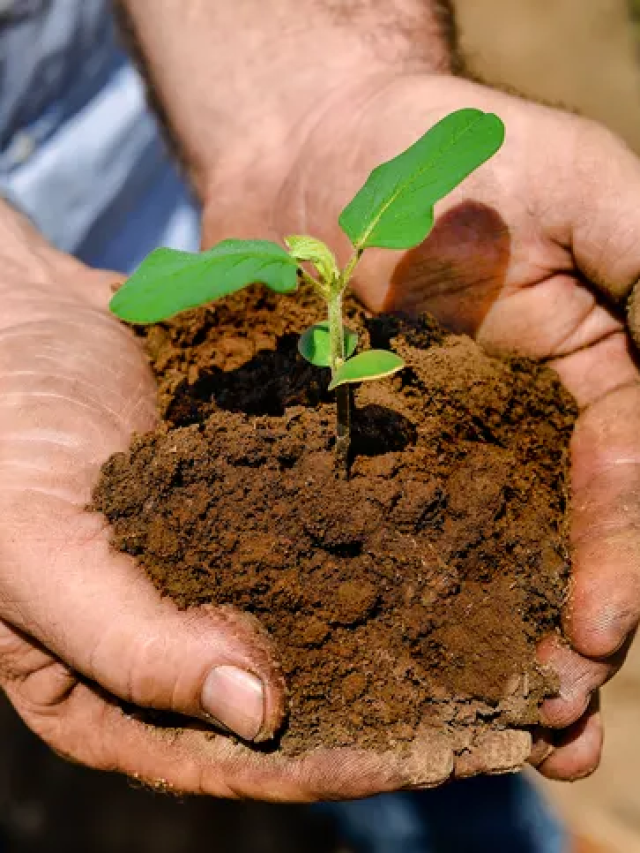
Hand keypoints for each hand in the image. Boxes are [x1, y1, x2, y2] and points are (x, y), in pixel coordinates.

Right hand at [0, 211, 531, 798]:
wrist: (12, 320)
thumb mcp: (35, 556)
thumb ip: (131, 643)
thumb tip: (257, 714)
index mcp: (112, 685)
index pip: (232, 756)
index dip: (331, 765)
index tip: (434, 761)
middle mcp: (179, 633)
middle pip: (297, 697)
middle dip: (394, 709)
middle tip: (501, 712)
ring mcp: (220, 562)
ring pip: (323, 616)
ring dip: (406, 629)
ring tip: (498, 636)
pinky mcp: (248, 497)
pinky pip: (321, 530)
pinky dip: (381, 539)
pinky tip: (449, 539)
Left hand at [204, 71, 639, 781]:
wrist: (314, 146)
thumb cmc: (448, 151)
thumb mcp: (579, 190)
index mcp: (585, 373)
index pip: (620, 485)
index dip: (620, 565)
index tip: (598, 640)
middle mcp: (514, 424)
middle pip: (554, 547)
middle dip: (563, 636)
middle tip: (553, 731)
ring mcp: (430, 440)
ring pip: (471, 558)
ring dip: (485, 642)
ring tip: (485, 734)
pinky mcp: (352, 442)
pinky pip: (374, 529)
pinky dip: (388, 591)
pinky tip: (379, 657)